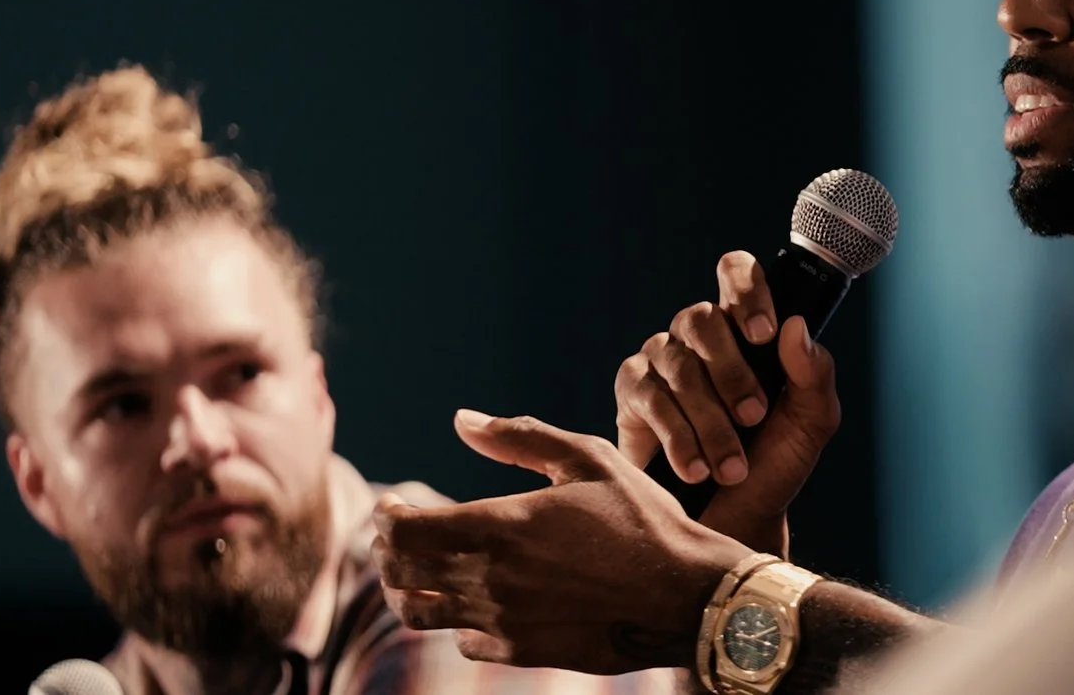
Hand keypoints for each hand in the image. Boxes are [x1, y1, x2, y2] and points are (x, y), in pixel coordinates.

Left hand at [372, 409, 752, 673]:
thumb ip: (520, 438)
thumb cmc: (643, 519)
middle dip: (388, 552)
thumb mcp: (590, 459)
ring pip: (419, 613)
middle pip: (397, 575)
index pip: (403, 532)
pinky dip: (458, 621)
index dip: (387, 517)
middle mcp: (490, 579)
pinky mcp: (522, 651)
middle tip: (402, 536)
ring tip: (424, 573)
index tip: (396, 506)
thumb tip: (461, 420)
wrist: (686, 595)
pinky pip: (464, 641)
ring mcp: (503, 621)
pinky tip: (480, 602)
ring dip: (408, 591)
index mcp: (501, 526)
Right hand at [616, 251, 841, 553]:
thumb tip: (796, 327)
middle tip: (753, 417)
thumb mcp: (811, 423)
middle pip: (700, 319)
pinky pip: (648, 399)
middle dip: (731, 372)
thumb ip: (814, 375)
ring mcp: (661, 362)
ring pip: (677, 367)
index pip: (735, 273)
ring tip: (731, 466)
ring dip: (709, 421)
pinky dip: (677, 438)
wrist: (737, 519)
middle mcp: (698, 337)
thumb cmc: (774, 464)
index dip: (746, 291)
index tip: (764, 333)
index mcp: (744, 329)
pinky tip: (694, 469)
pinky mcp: (633, 396)